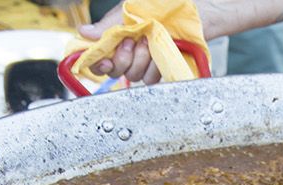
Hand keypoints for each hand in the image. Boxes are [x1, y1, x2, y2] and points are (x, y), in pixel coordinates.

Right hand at [79, 0, 242, 84]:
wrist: (199, 13)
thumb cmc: (168, 5)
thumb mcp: (132, 10)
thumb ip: (109, 24)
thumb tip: (83, 33)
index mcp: (119, 35)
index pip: (99, 57)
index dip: (98, 62)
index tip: (102, 59)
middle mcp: (130, 50)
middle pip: (115, 71)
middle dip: (123, 58)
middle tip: (135, 42)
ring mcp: (146, 61)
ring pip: (134, 75)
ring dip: (142, 60)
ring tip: (152, 42)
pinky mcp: (162, 69)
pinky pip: (152, 79)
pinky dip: (156, 67)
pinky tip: (161, 53)